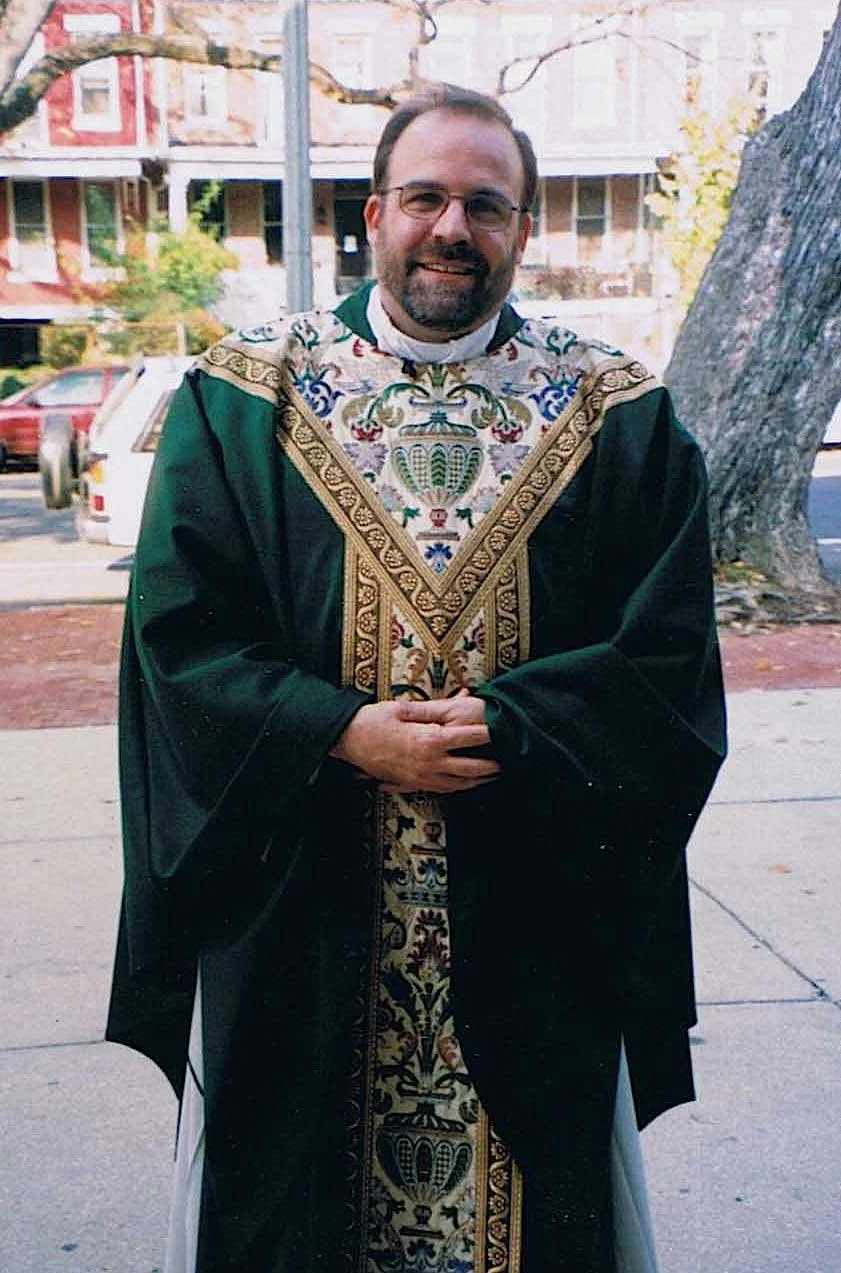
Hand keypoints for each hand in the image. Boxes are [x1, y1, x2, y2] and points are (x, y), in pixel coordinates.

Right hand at [330, 692, 500, 793]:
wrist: (348, 741)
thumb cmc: (375, 721)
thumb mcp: (404, 707)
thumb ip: (434, 706)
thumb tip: (460, 696)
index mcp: (429, 740)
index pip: (468, 739)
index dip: (488, 735)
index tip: (501, 731)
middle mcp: (429, 763)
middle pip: (470, 769)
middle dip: (490, 766)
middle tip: (507, 761)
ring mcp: (421, 777)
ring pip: (459, 784)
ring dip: (478, 780)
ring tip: (494, 775)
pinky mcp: (413, 784)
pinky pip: (442, 789)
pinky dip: (459, 787)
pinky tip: (466, 784)